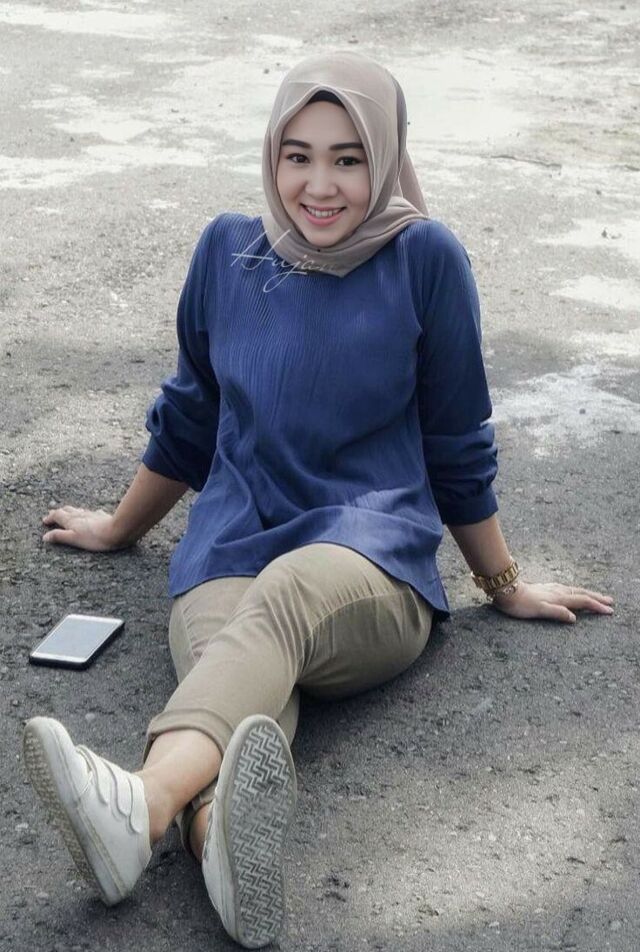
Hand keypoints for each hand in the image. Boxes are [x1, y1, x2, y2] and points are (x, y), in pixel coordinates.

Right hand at [42, 505, 127, 551]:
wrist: (117, 531)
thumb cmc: (94, 538)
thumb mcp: (74, 539)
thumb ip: (60, 536)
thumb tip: (45, 536)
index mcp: (72, 520)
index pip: (57, 515)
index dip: (50, 517)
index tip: (45, 520)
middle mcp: (80, 514)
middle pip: (67, 510)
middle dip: (59, 512)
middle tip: (53, 514)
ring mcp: (91, 514)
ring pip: (78, 510)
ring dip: (71, 511)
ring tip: (68, 512)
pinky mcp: (102, 516)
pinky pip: (92, 512)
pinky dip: (86, 513)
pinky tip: (91, 514)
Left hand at [491, 580, 614, 623]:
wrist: (506, 590)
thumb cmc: (521, 604)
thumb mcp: (539, 610)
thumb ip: (557, 613)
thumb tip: (575, 618)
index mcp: (559, 598)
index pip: (582, 601)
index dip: (596, 606)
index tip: (610, 611)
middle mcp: (557, 591)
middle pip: (581, 593)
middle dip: (596, 598)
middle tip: (610, 601)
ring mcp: (551, 589)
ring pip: (574, 590)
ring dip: (587, 593)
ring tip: (596, 595)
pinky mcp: (544, 588)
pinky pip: (566, 589)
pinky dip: (574, 591)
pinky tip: (571, 591)